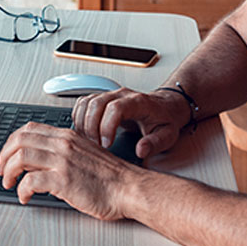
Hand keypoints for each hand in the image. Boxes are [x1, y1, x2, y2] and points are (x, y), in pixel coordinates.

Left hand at [0, 122, 140, 220]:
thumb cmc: (111, 176)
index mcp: (67, 136)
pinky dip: (22, 190)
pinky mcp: (64, 180)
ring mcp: (63, 161)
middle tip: (2, 171)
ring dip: (9, 172)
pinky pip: (31, 182)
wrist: (129, 188)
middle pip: (19, 140)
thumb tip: (42, 159)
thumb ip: (65, 151)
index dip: (11, 142)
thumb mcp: (85, 153)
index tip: (7, 155)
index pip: (28, 129)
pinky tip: (25, 197)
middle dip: (4, 156)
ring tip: (9, 184)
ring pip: (20, 158)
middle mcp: (63, 144)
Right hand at [72, 87, 189, 159]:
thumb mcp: (167, 135)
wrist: (166, 107)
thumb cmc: (165, 121)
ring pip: (87, 102)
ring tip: (89, 140)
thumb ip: (155, 144)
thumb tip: (140, 151)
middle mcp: (122, 95)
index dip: (107, 126)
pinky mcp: (103, 98)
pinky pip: (83, 102)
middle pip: (96, 103)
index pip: (116, 108)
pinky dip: (79, 117)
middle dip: (91, 127)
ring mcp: (111, 95)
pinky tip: (85, 131)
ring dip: (82, 122)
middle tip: (96, 146)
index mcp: (138, 102)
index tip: (106, 144)